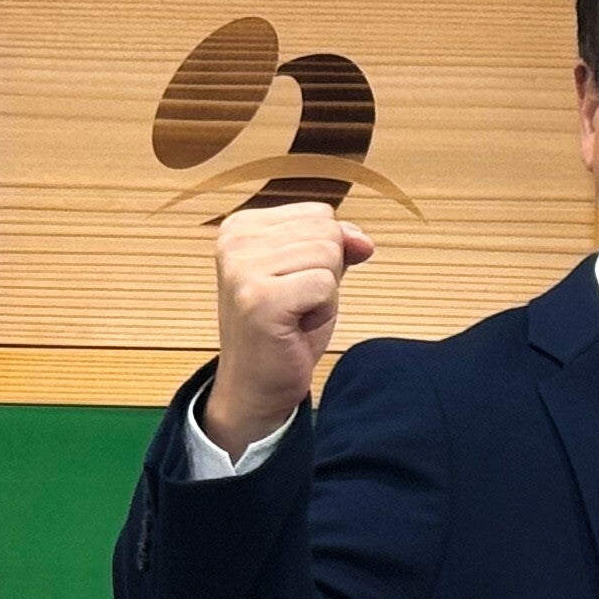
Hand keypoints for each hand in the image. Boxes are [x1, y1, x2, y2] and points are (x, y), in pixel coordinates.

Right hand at [206, 201, 373, 452]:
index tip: (293, 283)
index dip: (323, 254)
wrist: (256, 384)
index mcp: (241, 226)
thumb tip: (364, 241)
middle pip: (326, 231)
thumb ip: (338, 244)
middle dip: (326, 272)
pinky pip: (326, 284)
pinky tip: (296, 326)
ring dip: (325, 293)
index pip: (320, 214)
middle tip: (296, 303)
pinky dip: (323, 310)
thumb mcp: (314, 273)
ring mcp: (242, 269)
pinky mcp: (259, 299)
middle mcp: (234, 240)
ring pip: (329, 255)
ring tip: (295, 314)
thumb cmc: (286, 327)